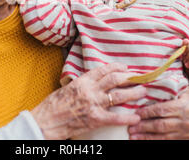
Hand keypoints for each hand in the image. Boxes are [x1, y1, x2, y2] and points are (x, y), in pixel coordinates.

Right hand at [31, 63, 146, 139]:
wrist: (45, 121)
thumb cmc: (53, 106)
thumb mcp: (67, 88)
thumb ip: (82, 84)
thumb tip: (94, 81)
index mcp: (82, 81)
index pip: (104, 70)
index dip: (118, 67)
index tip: (125, 68)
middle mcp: (90, 90)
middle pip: (115, 79)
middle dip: (130, 78)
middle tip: (139, 79)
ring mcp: (93, 104)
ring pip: (119, 96)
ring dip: (133, 93)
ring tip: (143, 92)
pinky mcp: (94, 119)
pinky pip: (115, 117)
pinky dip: (127, 117)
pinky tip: (136, 117)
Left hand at [128, 87, 188, 139]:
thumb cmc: (188, 96)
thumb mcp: (181, 89)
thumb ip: (167, 88)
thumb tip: (146, 86)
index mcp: (184, 106)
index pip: (161, 110)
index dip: (147, 113)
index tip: (135, 114)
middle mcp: (186, 120)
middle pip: (160, 125)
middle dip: (143, 126)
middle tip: (131, 127)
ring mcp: (186, 131)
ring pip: (163, 136)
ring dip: (146, 136)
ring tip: (133, 136)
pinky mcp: (185, 138)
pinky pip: (168, 141)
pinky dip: (155, 140)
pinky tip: (144, 140)